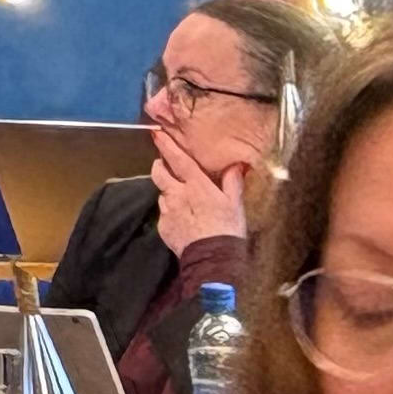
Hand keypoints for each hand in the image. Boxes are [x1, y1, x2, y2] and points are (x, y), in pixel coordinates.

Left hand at [150, 126, 252, 252]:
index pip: (176, 159)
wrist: (214, 260)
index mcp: (195, 185)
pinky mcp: (164, 228)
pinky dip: (172, 213)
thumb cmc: (227, 230)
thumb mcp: (235, 204)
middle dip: (159, 166)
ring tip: (182, 200)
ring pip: (162, 194)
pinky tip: (184, 221)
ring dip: (168, 193)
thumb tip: (236, 165)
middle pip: (158, 173)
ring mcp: (168, 212)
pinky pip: (165, 214)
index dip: (166, 146)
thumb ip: (232, 182)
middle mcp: (176, 195)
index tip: (156, 134)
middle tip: (166, 166)